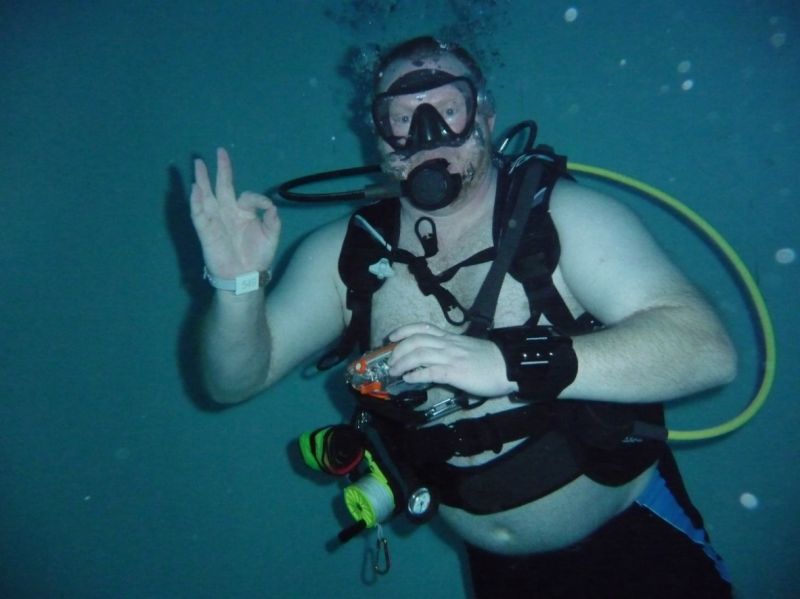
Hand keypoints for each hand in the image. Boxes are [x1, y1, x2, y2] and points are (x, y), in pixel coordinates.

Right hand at [190, 148, 280, 278]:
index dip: (257, 198)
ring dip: (202, 180)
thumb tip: (271, 206)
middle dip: (219, 170)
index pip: (246, 196)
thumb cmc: (257, 257)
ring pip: (207, 196)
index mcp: (242, 212)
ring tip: (198, 164)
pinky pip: (199, 214)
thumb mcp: (271, 235)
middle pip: (221, 187)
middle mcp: (227, 213)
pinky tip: (195, 188)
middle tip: (219, 151)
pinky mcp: (207, 232)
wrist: (246, 276)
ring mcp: (216, 221)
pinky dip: (196, 202)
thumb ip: (272, 219)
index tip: (266, 207)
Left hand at [387, 323, 516, 397]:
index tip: (392, 336)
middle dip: (398, 349)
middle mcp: (448, 345)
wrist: (509, 366)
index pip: (423, 328)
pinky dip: (416, 374)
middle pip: (416, 340)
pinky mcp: (455, 373)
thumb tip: (437, 363)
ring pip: (420, 353)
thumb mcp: (467, 350)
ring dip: (402, 362)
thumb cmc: (491, 360)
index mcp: (450, 338)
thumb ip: (451, 353)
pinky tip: (409, 379)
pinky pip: (431, 372)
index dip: (404, 330)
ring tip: (394, 371)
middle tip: (390, 360)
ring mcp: (451, 358)